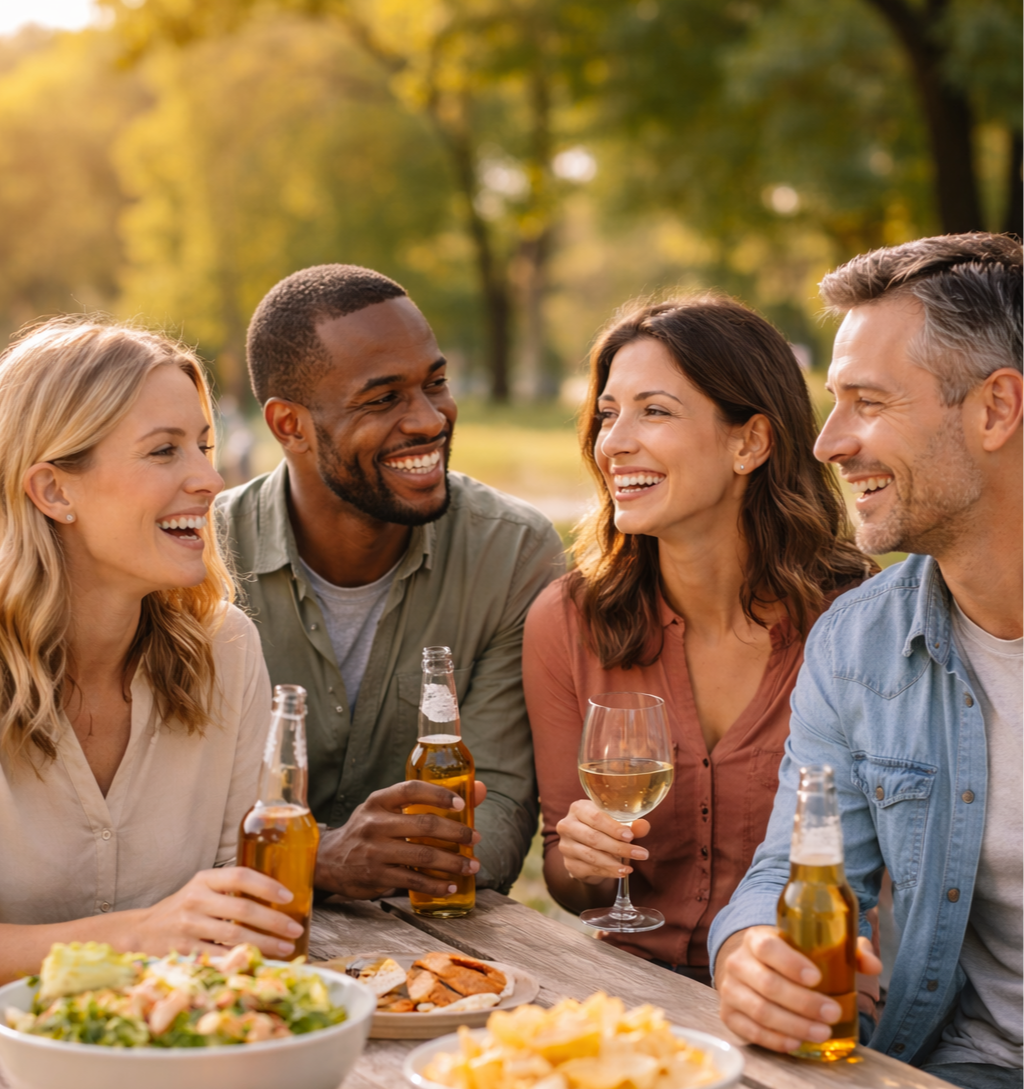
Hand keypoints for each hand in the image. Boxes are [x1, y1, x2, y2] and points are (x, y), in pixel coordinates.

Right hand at [132, 868, 302, 958]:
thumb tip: (277, 896)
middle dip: (274, 921)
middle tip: (295, 929)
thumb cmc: (183, 909)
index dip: (267, 886)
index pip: (241, 876)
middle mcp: (196, 900)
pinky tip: (260, 962)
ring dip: (266, 944)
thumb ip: (231, 889)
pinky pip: (220, 957)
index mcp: (204, 880)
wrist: (141, 932)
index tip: (289, 897)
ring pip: (235, 936)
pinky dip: (243, 960)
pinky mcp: (185, 951)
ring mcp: (189, 926)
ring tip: (286, 947)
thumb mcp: (202, 889)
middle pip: (243, 910)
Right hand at [314, 780, 486, 900]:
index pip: (412, 790)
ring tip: (472, 866)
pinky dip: (435, 885)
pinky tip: (451, 886)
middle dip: (456, 833)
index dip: (439, 795)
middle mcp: (375, 823)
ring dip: (452, 863)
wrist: (327, 860)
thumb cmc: (368, 829)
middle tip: (475, 839)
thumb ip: (424, 801)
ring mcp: (374, 851)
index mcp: (379, 801)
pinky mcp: (376, 876)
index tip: (462, 804)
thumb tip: (478, 790)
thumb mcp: (385, 809)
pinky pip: (412, 881)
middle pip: (424, 826)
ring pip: (422, 856)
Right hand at [556, 799, 650, 883]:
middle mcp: (567, 825)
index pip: (596, 817)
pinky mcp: (569, 864)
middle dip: (619, 847)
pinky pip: (590, 869)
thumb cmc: (602, 829)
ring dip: (614, 863)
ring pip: (591, 855)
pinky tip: (620, 872)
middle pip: (593, 837)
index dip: (613, 828)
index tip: (630, 836)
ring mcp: (566, 846)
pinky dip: (607, 872)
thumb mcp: (615, 823)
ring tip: (630, 867)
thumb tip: (644, 826)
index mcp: (579, 808)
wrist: (585, 847)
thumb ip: (630, 824)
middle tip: (640, 854)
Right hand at [716, 925, 881, 1051]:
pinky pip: (750, 1030)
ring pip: (760, 1010)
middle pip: (768, 984)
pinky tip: (796, 1042)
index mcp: (757, 938)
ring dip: (794, 1025)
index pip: (768, 948)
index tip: (816, 978)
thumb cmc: (788, 957)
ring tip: (822, 1032)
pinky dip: (775, 1039)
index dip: (791, 963)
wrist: (750, 967)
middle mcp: (738, 962)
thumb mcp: (811, 945)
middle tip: (832, 1013)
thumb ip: (845, 951)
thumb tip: (872, 965)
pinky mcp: (729, 1014)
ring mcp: (730, 989)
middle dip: (803, 1003)